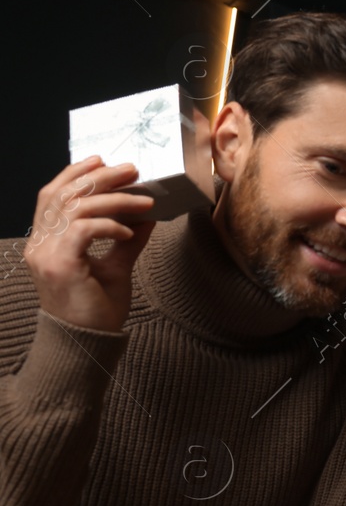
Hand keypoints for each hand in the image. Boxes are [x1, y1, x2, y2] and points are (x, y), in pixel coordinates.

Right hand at [24, 158, 155, 332]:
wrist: (88, 345)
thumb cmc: (96, 309)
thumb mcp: (115, 266)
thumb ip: (126, 239)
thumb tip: (146, 215)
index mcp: (44, 242)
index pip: (51, 195)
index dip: (74, 174)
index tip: (101, 160)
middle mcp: (39, 245)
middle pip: (64, 195)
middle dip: (100, 178)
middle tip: (132, 170)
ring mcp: (45, 254)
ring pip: (76, 208)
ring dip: (115, 199)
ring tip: (144, 200)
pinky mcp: (60, 265)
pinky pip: (84, 229)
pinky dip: (110, 224)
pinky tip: (129, 231)